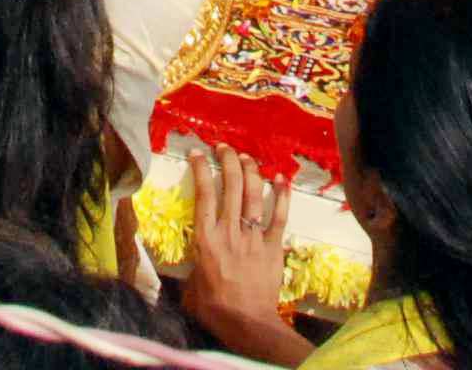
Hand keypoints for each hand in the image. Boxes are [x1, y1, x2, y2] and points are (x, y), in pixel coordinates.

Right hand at [179, 150, 300, 355]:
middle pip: (231, 186)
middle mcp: (230, 231)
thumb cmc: (214, 308)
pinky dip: (282, 195)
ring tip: (246, 157)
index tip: (198, 153)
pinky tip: (282, 179)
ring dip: (250, 171)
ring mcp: (254, 237)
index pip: (204, 194)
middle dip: (227, 160)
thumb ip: (192, 268)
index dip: (201, 169)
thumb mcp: (190, 287)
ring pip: (254, 194)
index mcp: (206, 239)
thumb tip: (189, 265)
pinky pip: (279, 216)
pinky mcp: (273, 246)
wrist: (248, 323)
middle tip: (223, 148)